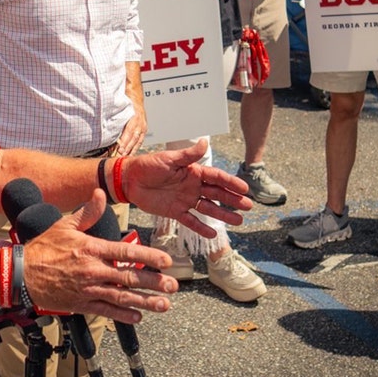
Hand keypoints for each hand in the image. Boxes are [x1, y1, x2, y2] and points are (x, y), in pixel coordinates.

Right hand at [23, 189, 176, 323]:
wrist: (21, 274)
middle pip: (130, 277)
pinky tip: (138, 316)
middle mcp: (93, 270)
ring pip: (122, 297)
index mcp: (91, 249)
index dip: (148, 256)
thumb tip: (100, 193)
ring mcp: (88, 289)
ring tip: (163, 305)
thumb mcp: (65, 225)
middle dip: (154, 282)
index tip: (165, 261)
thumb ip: (88, 212)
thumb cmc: (43, 249)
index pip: (126, 252)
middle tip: (172, 285)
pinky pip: (106, 311)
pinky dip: (123, 315)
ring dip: (145, 302)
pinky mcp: (81, 304)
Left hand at [114, 110, 146, 156]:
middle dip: (127, 147)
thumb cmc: (127, 106)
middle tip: (121, 153)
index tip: (119, 147)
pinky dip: (136, 148)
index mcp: (134, 118)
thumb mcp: (123, 111)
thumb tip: (110, 132)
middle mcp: (140, 123)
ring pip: (138, 141)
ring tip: (125, 156)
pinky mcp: (144, 131)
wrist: (137, 102)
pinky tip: (131, 153)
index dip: (125, 140)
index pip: (129, 131)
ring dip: (131, 149)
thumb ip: (118, 121)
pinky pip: (141, 141)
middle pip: (134, 137)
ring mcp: (143, 128)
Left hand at [121, 139, 251, 237]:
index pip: (216, 177)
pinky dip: (201, 227)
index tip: (245, 189)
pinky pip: (190, 220)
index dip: (231, 183)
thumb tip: (205, 142)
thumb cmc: (148, 166)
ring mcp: (185, 200)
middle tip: (248, 206)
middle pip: (217, 194)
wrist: (129, 180)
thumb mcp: (169, 159)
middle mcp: (192, 186)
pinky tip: (213, 234)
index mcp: (193, 172)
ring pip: (208, 208)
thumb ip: (188, 155)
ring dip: (223, 215)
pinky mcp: (175, 211)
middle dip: (233, 200)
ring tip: (238, 221)